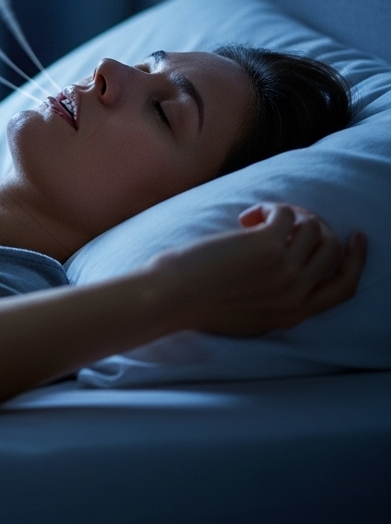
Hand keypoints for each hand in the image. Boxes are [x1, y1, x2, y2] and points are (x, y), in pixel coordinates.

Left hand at [152, 202, 366, 335]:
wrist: (168, 299)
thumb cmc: (195, 302)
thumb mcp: (248, 314)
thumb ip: (274, 299)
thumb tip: (285, 265)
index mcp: (294, 313)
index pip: (343, 287)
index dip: (354, 260)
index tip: (355, 238)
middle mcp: (295, 294)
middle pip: (332, 251)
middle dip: (316, 227)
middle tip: (288, 218)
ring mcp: (284, 270)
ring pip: (312, 228)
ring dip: (289, 214)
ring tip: (256, 219)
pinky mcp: (266, 246)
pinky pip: (287, 215)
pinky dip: (271, 208)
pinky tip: (247, 217)